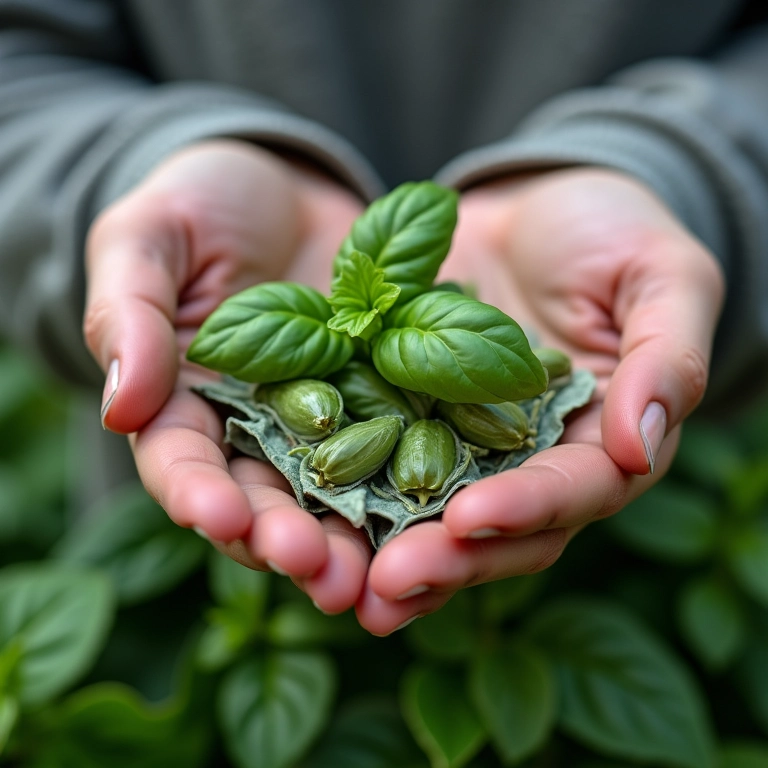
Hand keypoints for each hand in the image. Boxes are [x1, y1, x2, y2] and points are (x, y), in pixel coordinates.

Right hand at [84, 139, 369, 599]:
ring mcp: (323, 423)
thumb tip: (121, 403)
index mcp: (186, 403)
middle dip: (286, 541)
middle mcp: (254, 431)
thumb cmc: (201, 203)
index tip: (217, 514)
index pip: (182, 462)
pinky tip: (438, 518)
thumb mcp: (150, 239)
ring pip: (332, 498)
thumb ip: (128, 313)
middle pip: (264, 501)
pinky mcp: (381, 406)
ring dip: (352, 541)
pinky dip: (411, 486)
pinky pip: (397, 450)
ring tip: (376, 577)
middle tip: (320, 574)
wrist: (285, 190)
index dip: (196, 493)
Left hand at [353, 168, 724, 634]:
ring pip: (427, 516)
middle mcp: (526, 462)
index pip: (573, 491)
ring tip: (332, 579)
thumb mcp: (662, 276)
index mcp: (598, 443)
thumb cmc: (610, 231)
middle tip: (390, 582)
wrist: (530, 208)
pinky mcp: (403, 417)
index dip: (529, 508)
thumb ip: (668, 357)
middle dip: (444, 558)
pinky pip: (372, 462)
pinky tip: (297, 518)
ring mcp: (460, 445)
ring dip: (382, 552)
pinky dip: (343, 494)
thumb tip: (643, 444)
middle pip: (494, 529)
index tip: (472, 518)